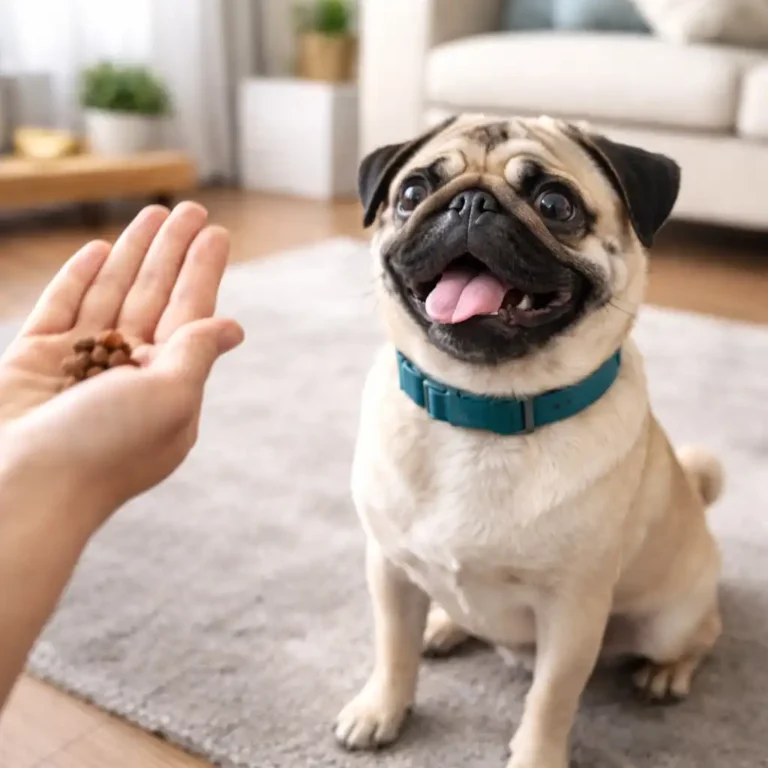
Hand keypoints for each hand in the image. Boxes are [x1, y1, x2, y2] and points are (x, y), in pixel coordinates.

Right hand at [0, 202, 243, 525]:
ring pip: (111, 296)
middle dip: (173, 254)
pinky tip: (100, 251)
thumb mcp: (169, 397)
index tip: (216, 233)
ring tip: (154, 214)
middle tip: (192, 209)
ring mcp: (78, 367)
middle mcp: (126, 374)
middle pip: (155, 298)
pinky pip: (61, 310)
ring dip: (133, 255)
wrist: (19, 491)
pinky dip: (80, 280)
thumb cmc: (105, 447)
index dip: (203, 271)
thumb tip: (233, 327)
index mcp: (166, 385)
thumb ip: (197, 354)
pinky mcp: (33, 363)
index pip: (190, 314)